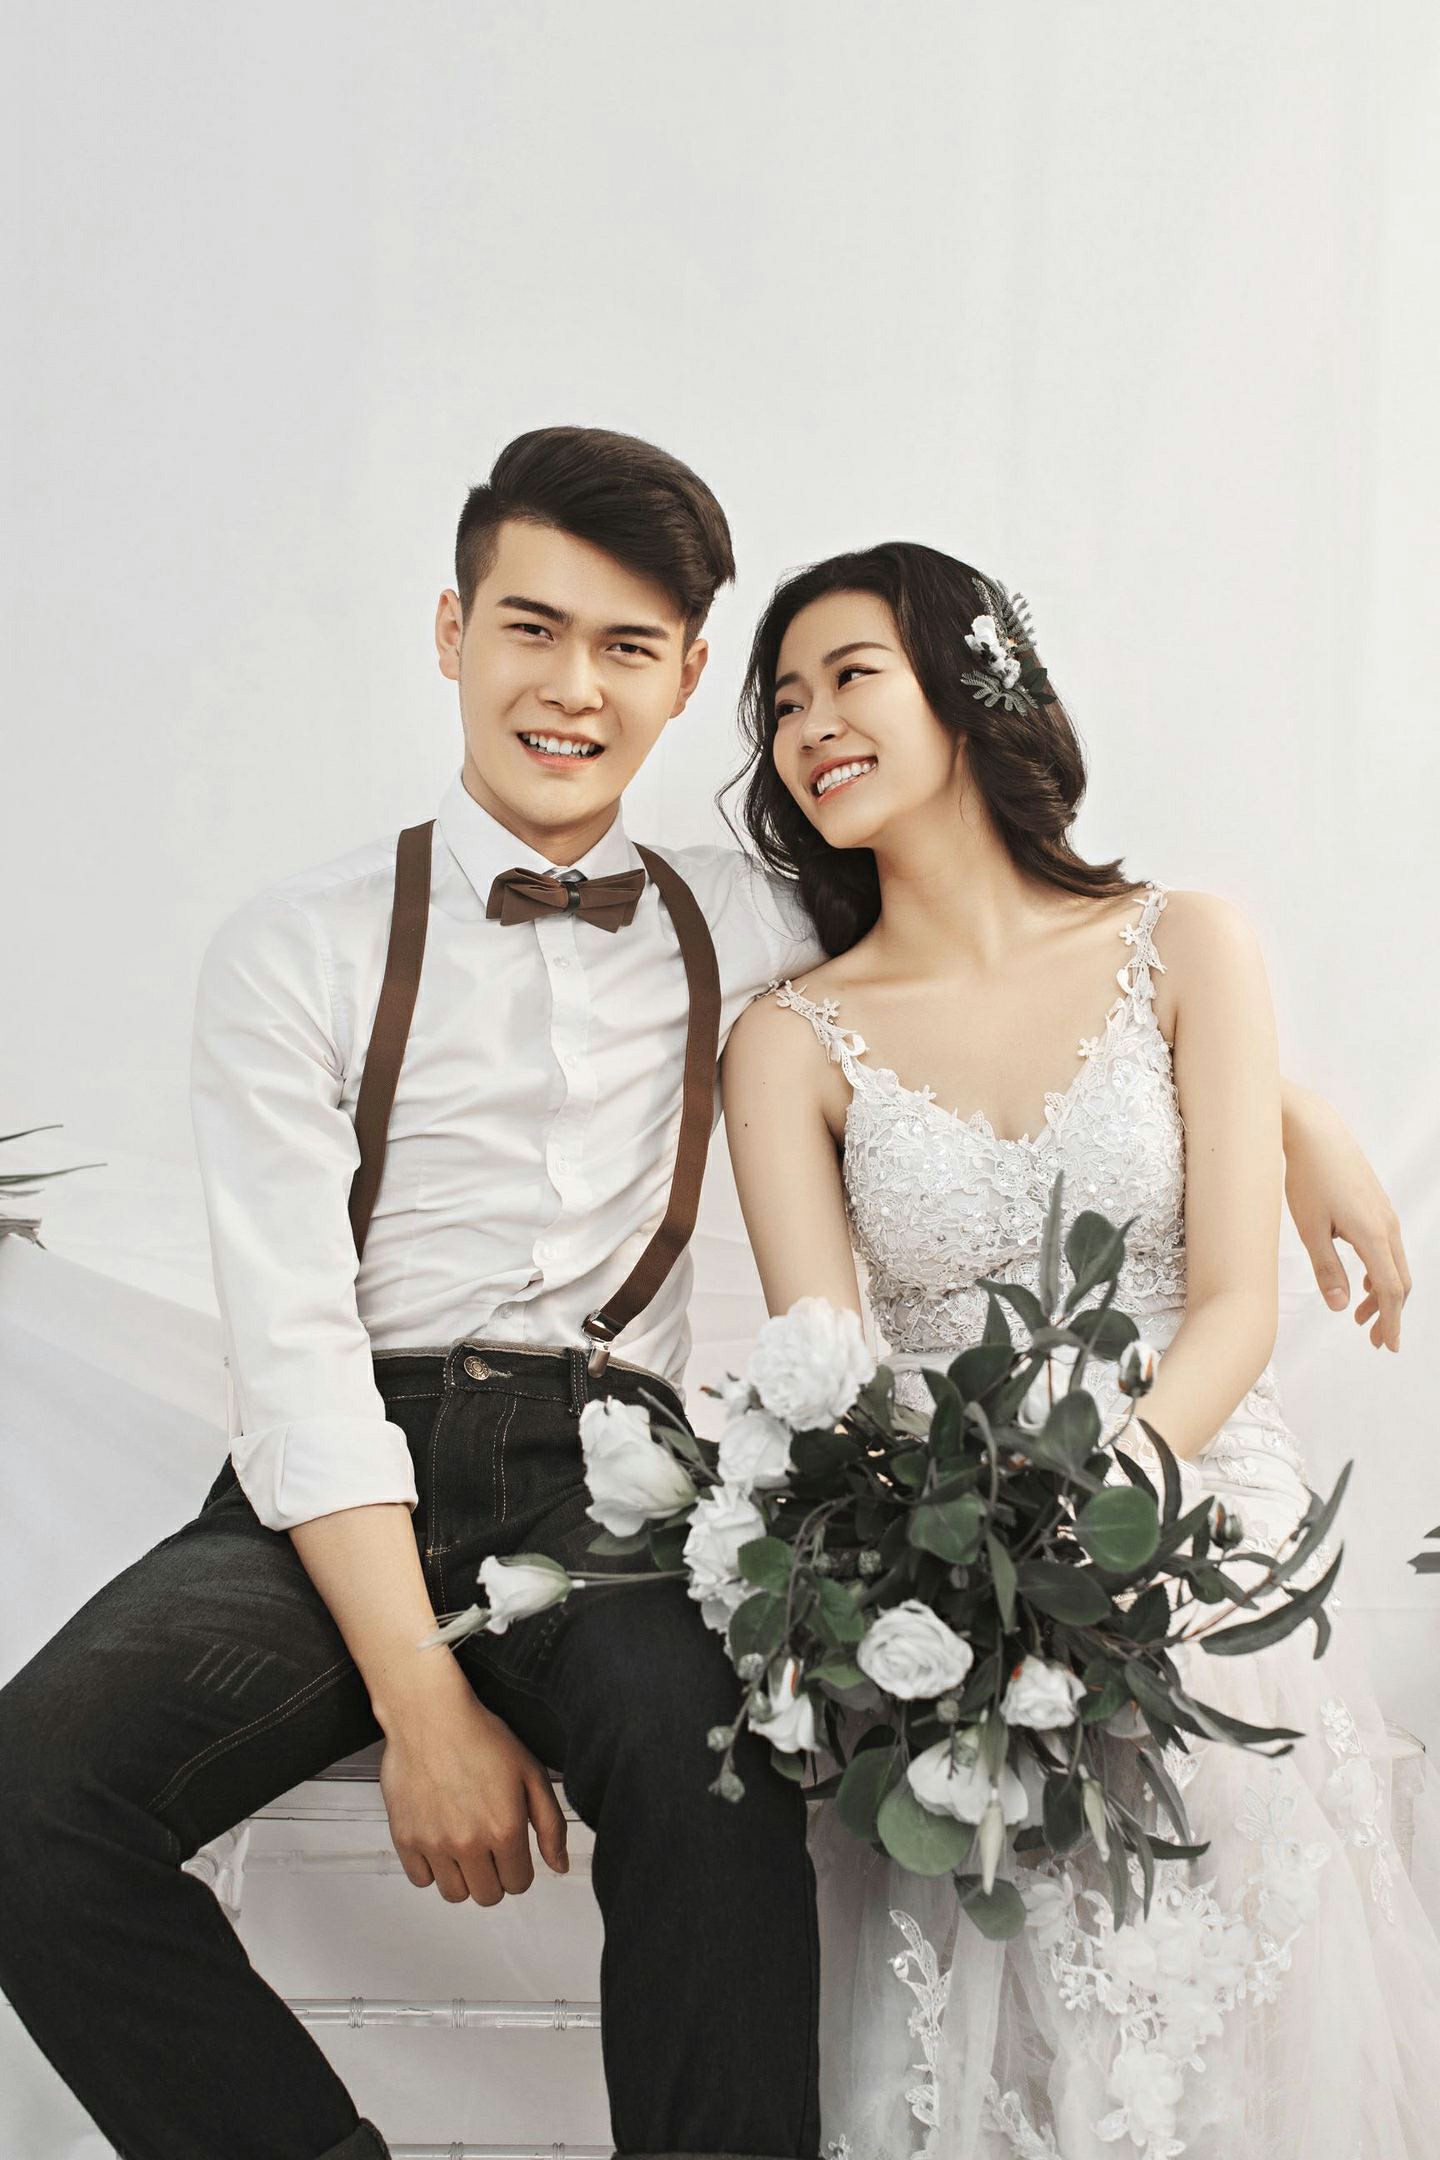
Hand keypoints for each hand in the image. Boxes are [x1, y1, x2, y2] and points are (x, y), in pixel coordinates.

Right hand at [378, 1681, 568, 1904]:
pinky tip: (439, 1840)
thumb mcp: (531, 1773)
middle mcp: (469, 1843)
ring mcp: (434, 1843)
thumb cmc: (480, 1737)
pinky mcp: (405, 1838)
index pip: (519, 1883)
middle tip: (488, 1847)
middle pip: (487, 1896)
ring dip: (463, 1877)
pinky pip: (420, 1879)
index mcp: (504, 1829)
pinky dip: (431, 1868)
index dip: (519, 1868)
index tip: (512, 1850)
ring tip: (463, 1845)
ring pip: (454, 1894)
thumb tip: (560, 1865)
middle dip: (494, 1876)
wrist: (431, 1716)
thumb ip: (551, 1825)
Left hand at [1283, 1085, 1411, 1349]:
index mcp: (1373, 1235)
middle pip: (1399, 1281)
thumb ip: (1327, 1269)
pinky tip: (1362, 1282)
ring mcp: (1384, 1213)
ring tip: (1361, 1316)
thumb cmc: (1307, 1177)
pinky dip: (1380, 1271)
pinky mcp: (1376, 1205)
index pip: (1389, 1290)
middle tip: (1377, 1340)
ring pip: (1394, 1264)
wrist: (1313, 1131)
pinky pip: (1388, 1247)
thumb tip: (1341, 1307)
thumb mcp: (1309, 1228)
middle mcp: (1387, 1225)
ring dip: (1383, 1294)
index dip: (1390, 1321)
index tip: (1390, 1346)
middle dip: (1390, 1313)